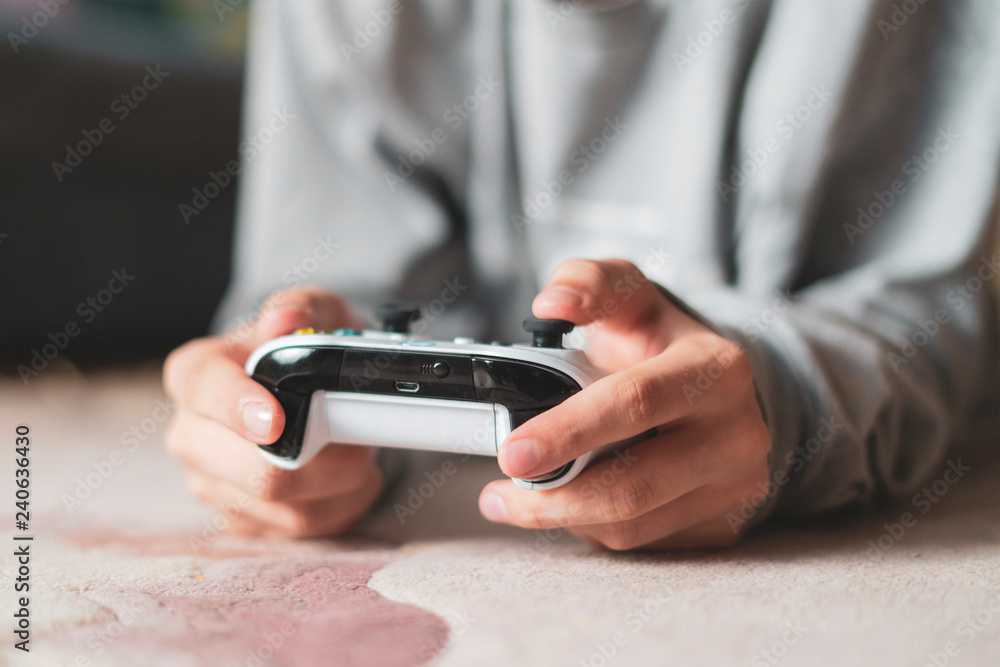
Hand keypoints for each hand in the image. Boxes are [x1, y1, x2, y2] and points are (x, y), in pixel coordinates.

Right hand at [163, 288, 383, 538]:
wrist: (309, 391)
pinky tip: (353, 480)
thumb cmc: (304, 348)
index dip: (238, 408)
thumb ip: (303, 307)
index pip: (203, 391)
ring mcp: (212, 483)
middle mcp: (192, 434)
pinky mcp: (242, 520)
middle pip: (249, 469)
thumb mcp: (315, 312)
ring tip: (360, 453)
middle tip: (357, 438)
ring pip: (282, 506)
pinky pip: (298, 529)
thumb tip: (286, 319)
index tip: (276, 421)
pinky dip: (341, 507)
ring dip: (339, 483)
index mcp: (196, 375)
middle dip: (318, 460)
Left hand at [477, 259, 770, 549]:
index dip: (568, 430)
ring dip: (563, 518)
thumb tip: (551, 302)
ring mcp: (735, 485)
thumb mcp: (629, 296)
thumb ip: (588, 282)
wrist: (716, 391)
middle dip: (555, 497)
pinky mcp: (724, 524)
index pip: (635, 404)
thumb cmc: (660, 343)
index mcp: (715, 370)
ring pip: (633, 524)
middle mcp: (737, 433)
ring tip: (517, 499)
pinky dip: (595, 527)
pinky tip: (573, 502)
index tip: (512, 452)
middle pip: (634, 485)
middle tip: (499, 494)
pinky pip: (643, 542)